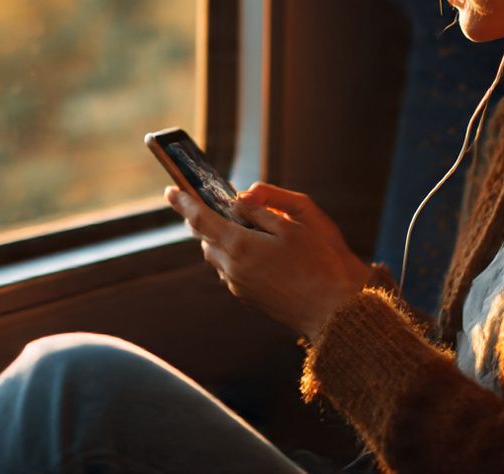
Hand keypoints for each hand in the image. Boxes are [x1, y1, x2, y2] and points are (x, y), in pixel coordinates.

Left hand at [165, 183, 369, 342]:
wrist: (333, 313)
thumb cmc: (320, 263)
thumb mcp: (296, 223)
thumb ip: (263, 207)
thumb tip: (241, 200)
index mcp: (240, 245)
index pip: (200, 218)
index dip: (184, 202)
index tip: (171, 190)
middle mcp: (232, 268)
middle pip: (205, 239)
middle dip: (204, 220)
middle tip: (209, 204)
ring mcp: (239, 286)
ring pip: (217, 257)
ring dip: (220, 240)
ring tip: (238, 227)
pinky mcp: (248, 298)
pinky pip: (230, 272)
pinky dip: (234, 256)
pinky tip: (255, 251)